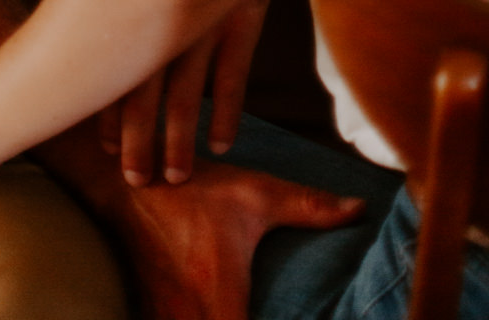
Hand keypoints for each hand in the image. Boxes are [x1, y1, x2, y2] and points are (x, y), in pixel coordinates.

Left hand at [100, 0, 277, 184]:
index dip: (108, 116)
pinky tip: (220, 144)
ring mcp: (206, 22)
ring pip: (188, 97)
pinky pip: (233, 77)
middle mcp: (166, 21)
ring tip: (175, 175)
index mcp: (135, 6)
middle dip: (138, 142)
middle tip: (135, 180)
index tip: (103, 151)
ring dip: (180, 141)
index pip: (113, 74)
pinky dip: (226, 115)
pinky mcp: (242, 18)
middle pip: (146, 95)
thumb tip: (84, 27)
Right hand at [104, 155, 364, 319]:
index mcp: (219, 295)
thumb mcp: (256, 193)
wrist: (127, 183)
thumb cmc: (196, 188)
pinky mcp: (148, 316)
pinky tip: (207, 315)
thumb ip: (309, 207)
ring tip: (236, 314)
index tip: (285, 319)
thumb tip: (361, 209)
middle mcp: (187, 317)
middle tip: (264, 313)